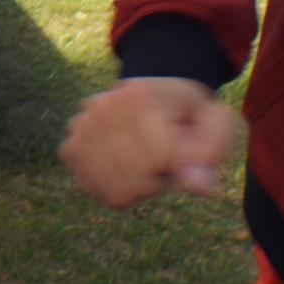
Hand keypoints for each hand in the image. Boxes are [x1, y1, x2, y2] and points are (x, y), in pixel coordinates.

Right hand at [59, 77, 238, 208]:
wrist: (152, 95)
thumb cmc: (188, 114)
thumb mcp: (214, 122)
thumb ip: (211, 151)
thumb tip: (197, 188)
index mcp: (141, 95)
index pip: (160, 158)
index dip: (178, 167)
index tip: (179, 149)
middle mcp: (103, 108)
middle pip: (136, 175)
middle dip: (157, 177)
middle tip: (162, 156)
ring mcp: (82, 128)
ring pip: (114, 186)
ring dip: (135, 185)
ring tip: (143, 161)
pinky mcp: (70, 148)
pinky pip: (95, 187)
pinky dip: (113, 187)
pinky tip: (124, 170)